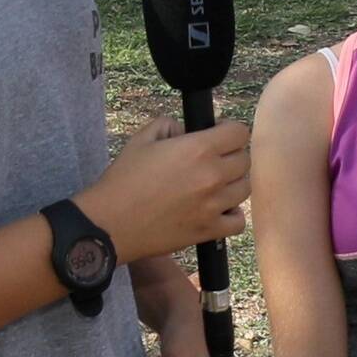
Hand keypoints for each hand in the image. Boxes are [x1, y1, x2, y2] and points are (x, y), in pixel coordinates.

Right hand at [82, 114, 253, 260]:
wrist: (111, 223)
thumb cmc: (123, 180)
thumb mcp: (142, 139)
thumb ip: (169, 126)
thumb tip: (185, 132)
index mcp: (199, 149)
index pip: (239, 132)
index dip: (229, 129)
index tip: (218, 134)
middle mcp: (213, 176)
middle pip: (245, 160)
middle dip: (231, 155)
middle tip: (214, 159)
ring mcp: (214, 206)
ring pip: (245, 188)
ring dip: (233, 182)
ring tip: (215, 184)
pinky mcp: (210, 230)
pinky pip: (239, 221)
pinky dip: (232, 213)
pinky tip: (218, 208)